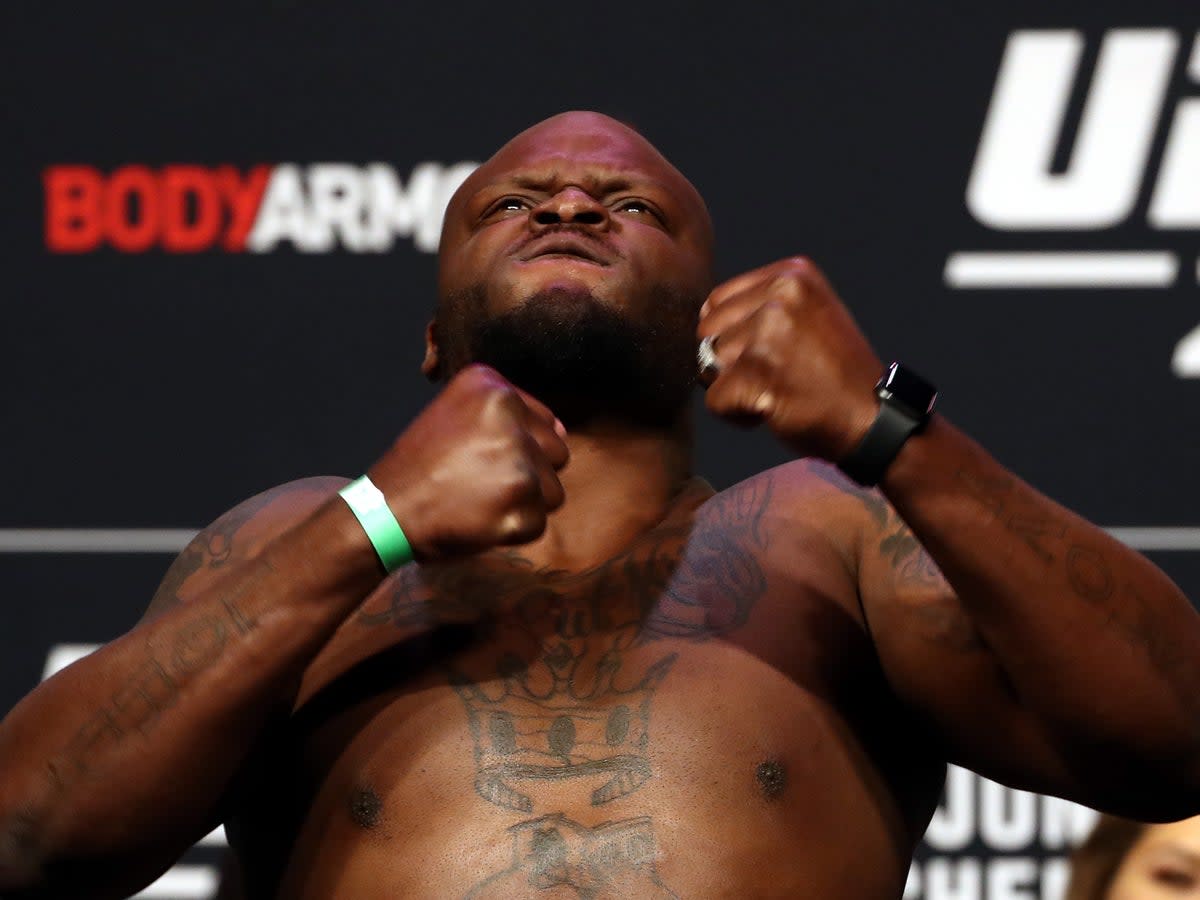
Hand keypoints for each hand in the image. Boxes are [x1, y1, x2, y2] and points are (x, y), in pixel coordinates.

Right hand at [367, 365, 568, 559]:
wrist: (384, 512)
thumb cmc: (421, 465)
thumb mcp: (455, 413)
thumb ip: (508, 413)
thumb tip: (565, 433)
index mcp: (493, 387)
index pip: (545, 422)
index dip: (514, 447)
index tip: (476, 457)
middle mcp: (508, 418)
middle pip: (556, 455)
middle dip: (526, 474)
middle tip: (478, 481)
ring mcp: (516, 463)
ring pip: (552, 492)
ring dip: (521, 503)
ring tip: (478, 500)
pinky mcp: (519, 507)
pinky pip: (537, 524)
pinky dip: (511, 531)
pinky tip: (478, 520)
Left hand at [697, 256, 882, 459]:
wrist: (874, 419)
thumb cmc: (837, 376)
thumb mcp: (808, 316)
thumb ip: (762, 306)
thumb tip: (704, 318)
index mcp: (792, 275)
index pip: (718, 301)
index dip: (733, 336)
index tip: (774, 353)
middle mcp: (780, 295)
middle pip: (707, 332)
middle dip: (730, 362)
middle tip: (776, 374)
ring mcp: (769, 332)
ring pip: (709, 365)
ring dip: (736, 388)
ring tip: (780, 390)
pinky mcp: (759, 371)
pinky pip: (715, 400)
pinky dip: (738, 416)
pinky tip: (776, 409)